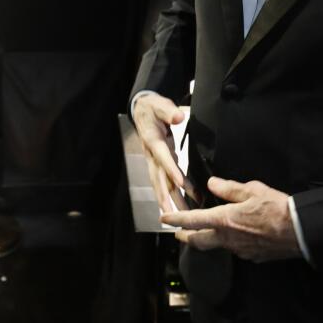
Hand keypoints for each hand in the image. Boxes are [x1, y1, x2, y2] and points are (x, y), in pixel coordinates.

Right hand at [133, 93, 195, 212]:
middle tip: (178, 215)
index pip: (163, 158)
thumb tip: (179, 116)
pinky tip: (178, 207)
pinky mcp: (157, 164)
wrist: (141, 110)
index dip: (171, 170)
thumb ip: (169, 111)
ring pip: (161, 185)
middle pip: (160, 179)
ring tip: (181, 218)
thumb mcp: (160, 105)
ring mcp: (153, 162)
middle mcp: (151, 155)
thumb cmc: (152, 108)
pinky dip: (170, 196)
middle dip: (169, 198)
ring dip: (170, 201)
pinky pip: (163, 183)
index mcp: (153, 141)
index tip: (180, 184)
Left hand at [160, 177, 301, 262]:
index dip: (175, 219)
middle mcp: (228, 239)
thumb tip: (212, 184)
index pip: (192, 221)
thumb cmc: (276, 207)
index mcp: (224, 220)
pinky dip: (230, 242)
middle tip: (178, 233)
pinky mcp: (252, 257)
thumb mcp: (252, 190)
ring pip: (217, 246)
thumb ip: (229, 188)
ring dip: (209, 239)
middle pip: (198, 241)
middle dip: (186, 237)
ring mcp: (240, 251)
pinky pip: (236, 249)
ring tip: (208, 230)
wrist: (301, 231)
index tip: (164, 219)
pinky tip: (236, 235)